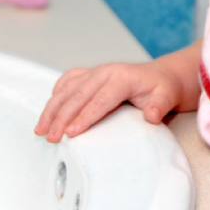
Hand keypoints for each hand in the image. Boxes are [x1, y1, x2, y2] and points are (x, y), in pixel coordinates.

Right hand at [34, 60, 183, 142]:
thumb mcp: (168, 96)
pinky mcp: (89, 74)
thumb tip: (151, 116)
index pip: (99, 100)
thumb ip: (160, 105)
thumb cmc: (163, 88)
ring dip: (52, 109)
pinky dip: (56, 95)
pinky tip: (48, 110)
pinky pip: (68, 81)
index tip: (71, 133)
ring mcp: (95, 71)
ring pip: (67, 89)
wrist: (163, 76)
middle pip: (77, 95)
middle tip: (52, 137)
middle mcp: (104, 72)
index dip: (84, 117)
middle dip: (61, 117)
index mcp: (121, 77)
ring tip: (41, 129)